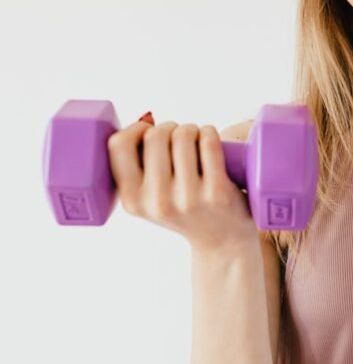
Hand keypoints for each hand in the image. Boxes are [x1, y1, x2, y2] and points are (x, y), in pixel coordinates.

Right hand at [106, 117, 259, 254]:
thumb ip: (136, 168)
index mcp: (132, 201)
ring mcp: (188, 199)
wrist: (222, 241)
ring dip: (191, 129)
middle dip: (170, 127)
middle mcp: (157, 202)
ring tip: (196, 141)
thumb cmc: (184, 207)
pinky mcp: (217, 193)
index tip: (149, 132)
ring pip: (183, 135)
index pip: (118, 145)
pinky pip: (209, 142)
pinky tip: (209, 140)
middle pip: (155, 135)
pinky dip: (209, 133)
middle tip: (180, 138)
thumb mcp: (149, 199)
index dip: (135, 129)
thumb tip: (142, 122)